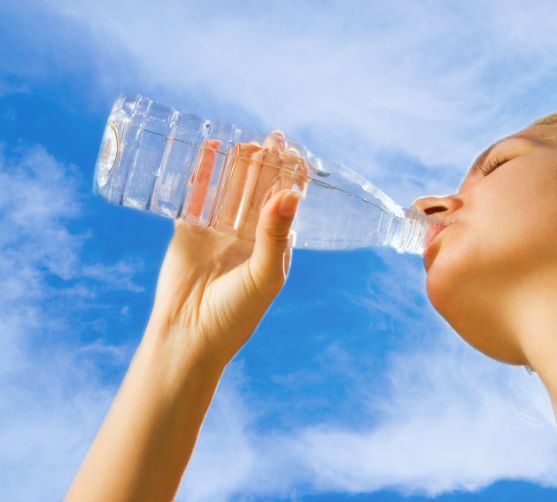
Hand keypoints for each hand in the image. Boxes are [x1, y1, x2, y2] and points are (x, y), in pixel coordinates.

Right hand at [146, 133, 303, 369]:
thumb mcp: (264, 275)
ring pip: (230, 186)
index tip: (295, 151)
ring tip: (244, 142)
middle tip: (271, 137)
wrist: (188, 334)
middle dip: (267, 162)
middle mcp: (248, 232)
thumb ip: (275, 234)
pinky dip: (202, 171)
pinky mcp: (189, 228)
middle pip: (260, 188)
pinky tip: (208, 150)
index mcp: (273, 243)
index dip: (292, 176)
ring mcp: (218, 228)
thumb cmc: (236, 313)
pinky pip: (196, 194)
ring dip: (238, 164)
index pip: (287, 201)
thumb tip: (292, 193)